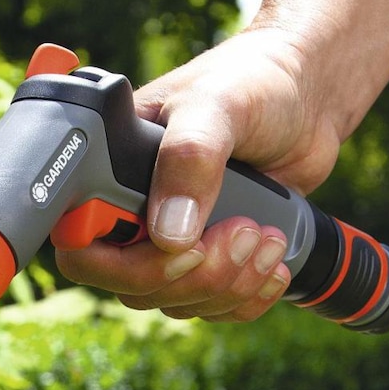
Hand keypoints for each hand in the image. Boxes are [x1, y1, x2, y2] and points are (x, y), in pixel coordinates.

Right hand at [54, 27, 342, 321]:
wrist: (306, 96)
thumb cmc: (251, 81)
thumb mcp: (217, 106)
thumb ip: (189, 159)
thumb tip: (168, 232)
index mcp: (110, 169)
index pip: (82, 246)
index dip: (128, 264)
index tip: (184, 244)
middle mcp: (132, 209)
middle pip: (134, 287)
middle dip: (197, 275)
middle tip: (245, 230)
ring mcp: (171, 237)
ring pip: (177, 302)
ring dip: (229, 284)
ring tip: (267, 235)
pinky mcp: (211, 256)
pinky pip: (213, 307)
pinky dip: (247, 298)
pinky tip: (274, 266)